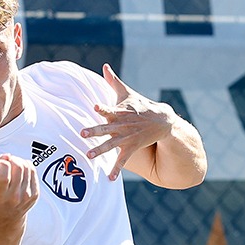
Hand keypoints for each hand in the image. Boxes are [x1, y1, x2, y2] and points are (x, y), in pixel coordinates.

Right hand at [0, 152, 37, 219]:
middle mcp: (14, 197)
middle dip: (12, 159)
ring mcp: (26, 196)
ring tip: (13, 162)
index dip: (3, 163)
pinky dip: (27, 166)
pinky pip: (33, 172)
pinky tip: (21, 168)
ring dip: (19, 161)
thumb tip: (2, 157)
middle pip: (19, 168)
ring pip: (27, 168)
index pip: (4, 176)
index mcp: (0, 196)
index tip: (0, 161)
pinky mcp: (35, 194)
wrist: (7, 216)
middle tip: (7, 158)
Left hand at [79, 63, 177, 180]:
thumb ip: (113, 81)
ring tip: (88, 156)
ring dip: (100, 150)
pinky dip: (115, 169)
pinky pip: (121, 161)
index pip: (109, 109)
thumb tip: (105, 66)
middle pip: (105, 128)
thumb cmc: (139, 106)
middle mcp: (120, 125)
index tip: (96, 107)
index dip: (102, 108)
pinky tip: (109, 178)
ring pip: (110, 145)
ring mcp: (126, 138)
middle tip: (82, 133)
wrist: (162, 120)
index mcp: (118, 112)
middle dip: (94, 131)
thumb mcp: (127, 93)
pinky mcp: (131, 148)